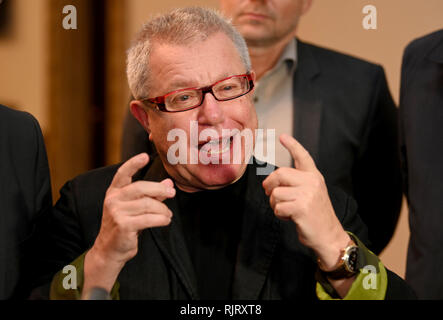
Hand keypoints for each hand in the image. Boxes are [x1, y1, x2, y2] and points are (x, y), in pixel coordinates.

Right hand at [84, 153, 174, 291]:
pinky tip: (165, 221)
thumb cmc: (125, 226)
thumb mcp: (136, 208)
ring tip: (167, 214)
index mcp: (114, 192)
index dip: (133, 164)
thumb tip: (169, 182)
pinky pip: (148, 219)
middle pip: (141, 187)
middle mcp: (113, 199)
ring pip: (148, 204)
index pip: (122, 174)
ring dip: (163, 209)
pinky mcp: (123, 225)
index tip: (145, 156)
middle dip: (160, 189)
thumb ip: (152, 194)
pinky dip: (161, 219)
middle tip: (172, 193)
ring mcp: (116, 212)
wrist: (110, 250)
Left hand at [262, 134, 350, 269]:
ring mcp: (307, 194)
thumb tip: (272, 181)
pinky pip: (278, 206)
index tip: (283, 136)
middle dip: (269, 184)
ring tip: (286, 210)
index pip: (303, 157)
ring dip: (275, 204)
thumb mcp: (311, 194)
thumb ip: (297, 183)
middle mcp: (312, 181)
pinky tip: (290, 217)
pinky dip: (279, 214)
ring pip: (276, 192)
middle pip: (280, 174)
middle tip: (269, 193)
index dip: (292, 145)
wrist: (329, 236)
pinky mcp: (301, 207)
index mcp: (314, 176)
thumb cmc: (315, 215)